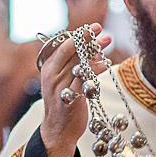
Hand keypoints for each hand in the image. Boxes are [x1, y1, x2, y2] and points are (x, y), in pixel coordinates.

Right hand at [40, 23, 111, 156]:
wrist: (57, 130)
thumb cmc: (63, 102)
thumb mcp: (62, 80)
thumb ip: (72, 64)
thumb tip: (91, 45)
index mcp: (48, 68)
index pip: (63, 46)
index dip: (79, 34)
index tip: (93, 26)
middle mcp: (52, 76)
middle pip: (71, 52)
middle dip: (88, 39)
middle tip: (102, 31)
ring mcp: (60, 88)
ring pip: (80, 64)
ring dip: (95, 52)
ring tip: (107, 42)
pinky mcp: (71, 99)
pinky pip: (85, 80)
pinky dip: (96, 70)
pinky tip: (106, 64)